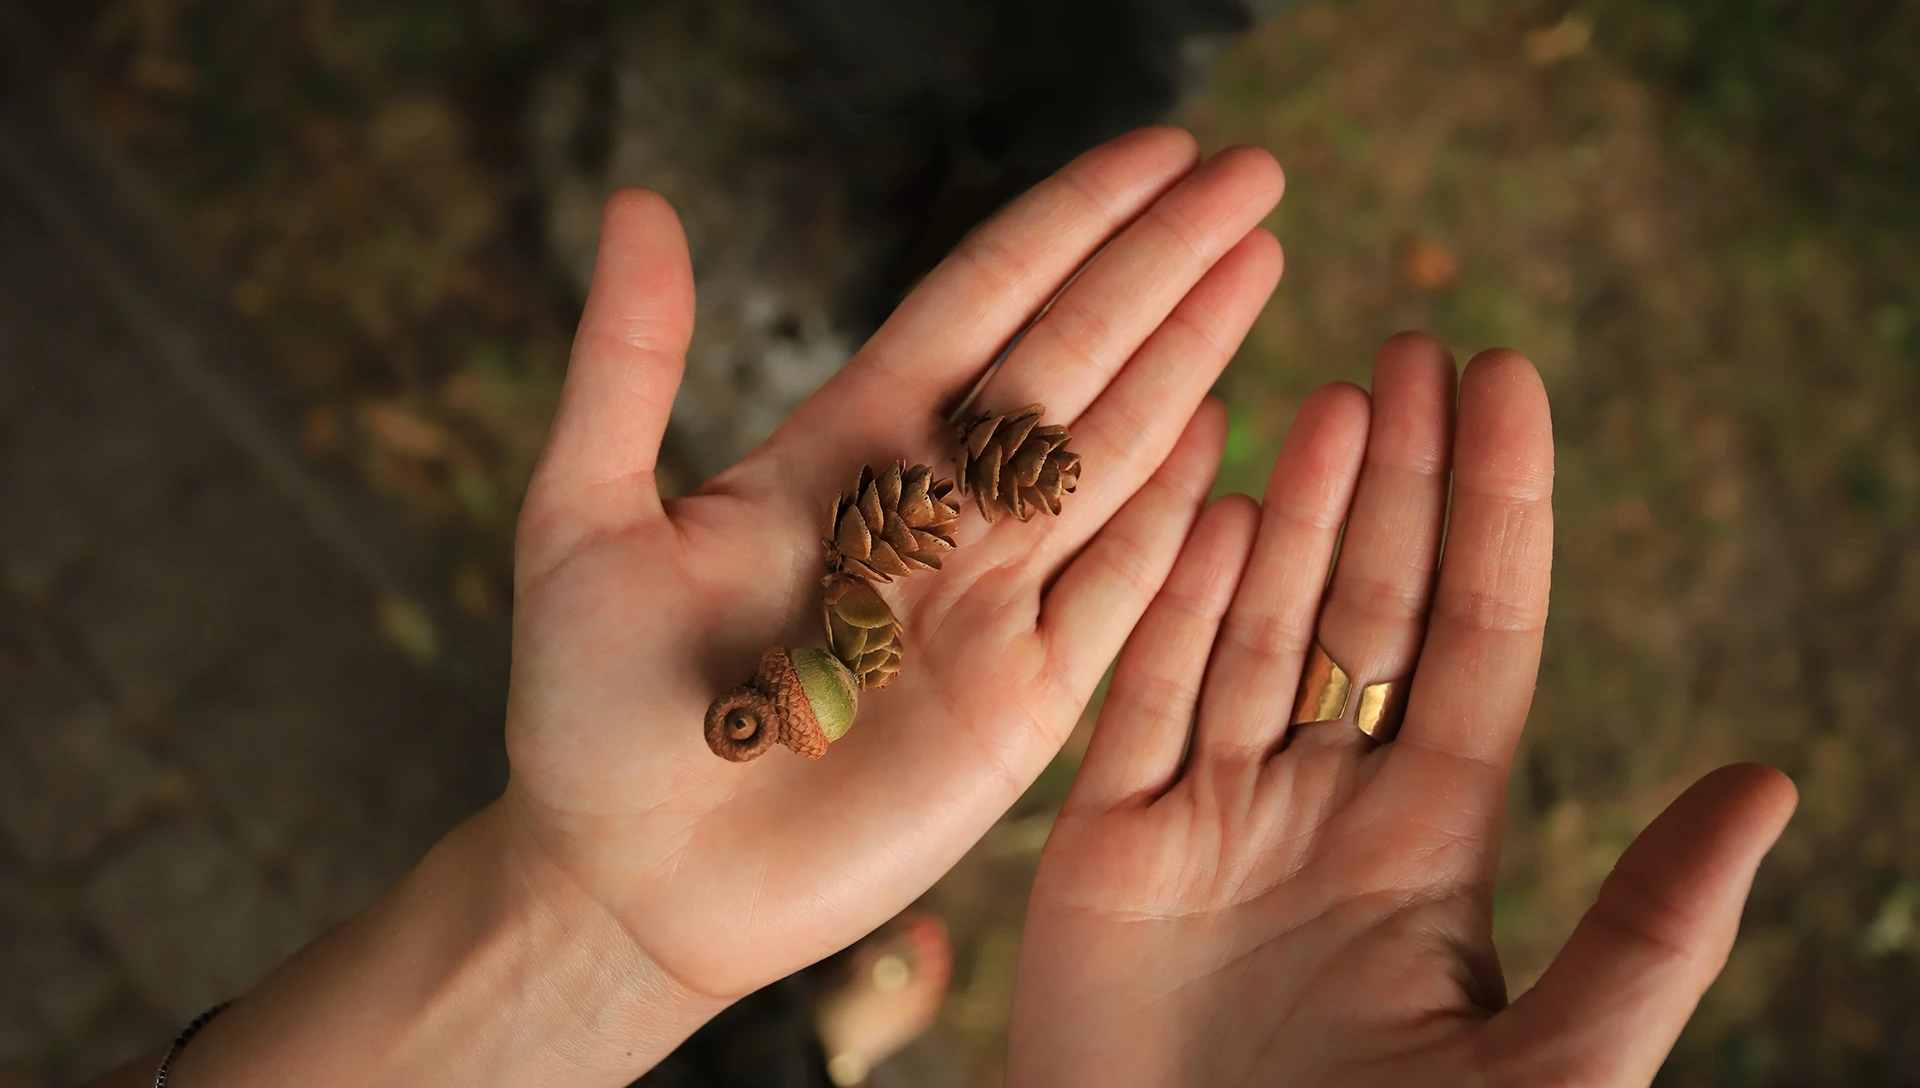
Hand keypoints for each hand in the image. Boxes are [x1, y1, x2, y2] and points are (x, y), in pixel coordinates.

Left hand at [495, 128, 1286, 1067]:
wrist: (632, 887)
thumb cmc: (590, 710)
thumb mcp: (583, 521)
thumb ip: (627, 364)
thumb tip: (639, 203)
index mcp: (845, 449)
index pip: (982, 304)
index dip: (1072, 224)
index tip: (1157, 151)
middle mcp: (934, 508)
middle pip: (1074, 356)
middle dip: (1165, 263)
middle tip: (1257, 173)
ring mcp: (990, 600)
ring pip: (1114, 451)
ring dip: (1192, 354)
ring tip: (1262, 261)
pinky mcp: (1025, 699)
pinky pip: (1122, 587)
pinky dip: (1176, 511)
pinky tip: (1224, 426)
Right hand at [1006, 336, 1797, 1086]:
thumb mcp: (1549, 1070)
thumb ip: (1649, 932)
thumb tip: (1771, 782)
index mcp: (1432, 849)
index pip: (1474, 640)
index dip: (1494, 510)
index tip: (1510, 378)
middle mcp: (1321, 808)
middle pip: (1364, 607)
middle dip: (1393, 478)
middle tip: (1414, 349)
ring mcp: (1208, 818)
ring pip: (1252, 627)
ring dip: (1291, 512)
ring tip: (1332, 397)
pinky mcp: (1105, 847)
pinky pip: (1140, 699)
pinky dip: (1169, 605)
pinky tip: (1209, 509)